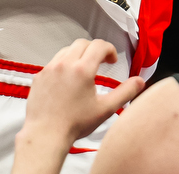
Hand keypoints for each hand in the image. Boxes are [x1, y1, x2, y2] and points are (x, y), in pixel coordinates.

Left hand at [19, 40, 145, 150]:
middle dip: (94, 49)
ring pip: (66, 50)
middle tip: (100, 62)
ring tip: (84, 71)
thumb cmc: (74, 124)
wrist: (46, 134)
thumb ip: (125, 92)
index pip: (99, 45)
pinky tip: (67, 81)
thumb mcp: (105, 109)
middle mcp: (64, 64)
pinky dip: (63, 65)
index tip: (112, 60)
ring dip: (78, 55)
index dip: (109, 49)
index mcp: (82, 70)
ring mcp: (50, 69)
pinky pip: (53, 62)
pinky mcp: (39, 76)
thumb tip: (139, 81)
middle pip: (82, 43)